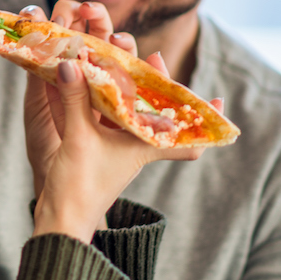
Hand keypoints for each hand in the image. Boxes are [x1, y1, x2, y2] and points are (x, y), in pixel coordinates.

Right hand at [22, 1, 206, 242]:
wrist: (61, 222)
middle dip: (157, 87)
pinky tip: (90, 85)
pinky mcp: (95, 151)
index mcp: (142, 147)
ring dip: (129, 90)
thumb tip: (70, 64)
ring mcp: (115, 150)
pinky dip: (101, 102)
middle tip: (155, 57)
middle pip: (155, 115)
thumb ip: (76, 99)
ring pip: (130, 115)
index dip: (203, 121)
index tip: (219, 101)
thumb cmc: (80, 186)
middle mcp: (134, 148)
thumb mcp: (79, 138)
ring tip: (127, 64)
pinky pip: (104, 120)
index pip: (185, 138)